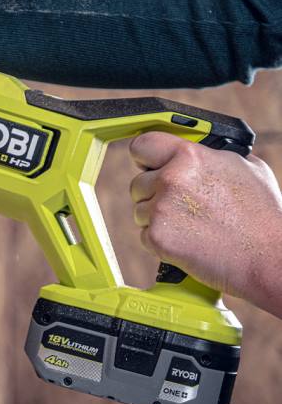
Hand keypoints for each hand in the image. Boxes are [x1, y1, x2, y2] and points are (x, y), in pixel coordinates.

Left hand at [129, 132, 281, 316]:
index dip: (145, 157)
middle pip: (138, 183)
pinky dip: (160, 241)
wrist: (267, 258)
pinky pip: (144, 235)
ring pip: (140, 211)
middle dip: (154, 194)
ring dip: (157, 218)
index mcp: (190, 156)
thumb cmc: (261, 215)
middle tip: (181, 205)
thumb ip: (210, 155)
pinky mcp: (157, 237)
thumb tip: (196, 150)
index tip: (148, 165)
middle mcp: (171, 179)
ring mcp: (161, 209)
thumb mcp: (244, 167)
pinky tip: (188, 241)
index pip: (142, 146)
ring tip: (190, 225)